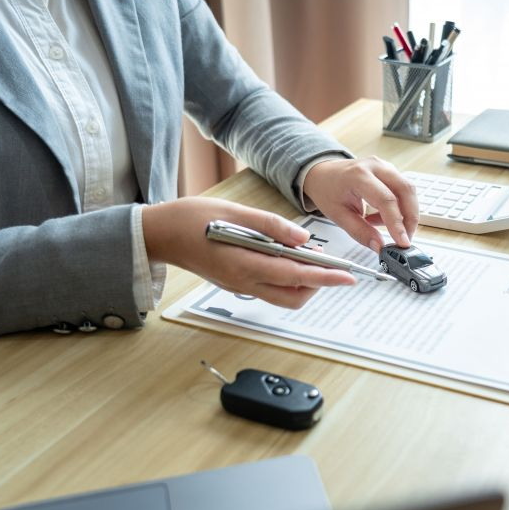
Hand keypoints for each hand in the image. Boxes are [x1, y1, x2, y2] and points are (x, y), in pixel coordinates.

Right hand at [142, 197, 354, 308]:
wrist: (160, 234)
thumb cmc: (191, 219)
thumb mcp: (234, 213)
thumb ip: (271, 227)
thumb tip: (303, 239)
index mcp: (243, 264)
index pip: (295, 276)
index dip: (325, 277)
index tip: (348, 276)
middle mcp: (243, 282)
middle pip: (293, 296)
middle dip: (318, 284)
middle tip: (331, 264)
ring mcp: (239, 286)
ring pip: (283, 296)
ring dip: (302, 282)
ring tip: (310, 256)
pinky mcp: (236, 283)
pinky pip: (270, 288)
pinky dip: (286, 278)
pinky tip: (289, 257)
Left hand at [302, 156, 418, 251]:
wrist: (323, 174)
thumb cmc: (327, 190)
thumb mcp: (338, 216)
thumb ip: (360, 232)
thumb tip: (379, 246)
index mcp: (358, 175)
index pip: (386, 200)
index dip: (397, 223)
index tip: (402, 242)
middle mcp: (375, 166)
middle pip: (406, 190)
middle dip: (410, 218)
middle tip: (405, 239)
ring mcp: (385, 166)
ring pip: (408, 190)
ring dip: (406, 213)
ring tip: (388, 228)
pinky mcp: (390, 171)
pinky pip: (403, 190)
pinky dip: (399, 208)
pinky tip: (382, 217)